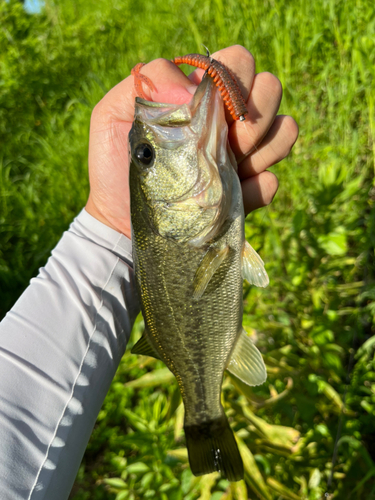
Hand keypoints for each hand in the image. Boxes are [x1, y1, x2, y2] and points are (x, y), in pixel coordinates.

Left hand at [86, 45, 297, 237]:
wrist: (122, 220)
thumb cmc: (116, 165)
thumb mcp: (111, 117)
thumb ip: (145, 84)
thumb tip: (191, 87)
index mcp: (201, 96)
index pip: (237, 62)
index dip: (232, 78)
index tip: (207, 108)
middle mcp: (228, 120)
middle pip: (270, 88)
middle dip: (253, 110)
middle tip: (226, 139)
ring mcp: (242, 155)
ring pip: (286, 128)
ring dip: (263, 145)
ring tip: (230, 165)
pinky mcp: (247, 191)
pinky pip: (274, 180)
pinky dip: (260, 185)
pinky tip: (235, 192)